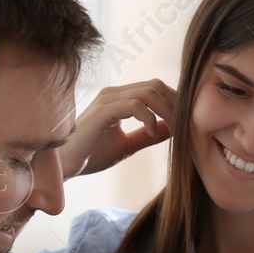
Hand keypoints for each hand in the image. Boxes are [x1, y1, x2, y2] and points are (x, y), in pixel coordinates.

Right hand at [58, 80, 176, 178]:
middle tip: (187, 126)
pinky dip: (149, 118)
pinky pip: (134, 105)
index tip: (188, 123)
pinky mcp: (103, 111)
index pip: (155, 89)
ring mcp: (107, 100)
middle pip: (156, 86)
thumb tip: (173, 128)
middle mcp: (114, 94)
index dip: (175, 103)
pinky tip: (153, 133)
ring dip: (167, 111)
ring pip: (148, 92)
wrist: (65, 167)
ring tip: (175, 131)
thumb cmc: (91, 155)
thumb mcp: (128, 145)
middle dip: (175, 105)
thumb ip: (148, 135)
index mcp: (119, 98)